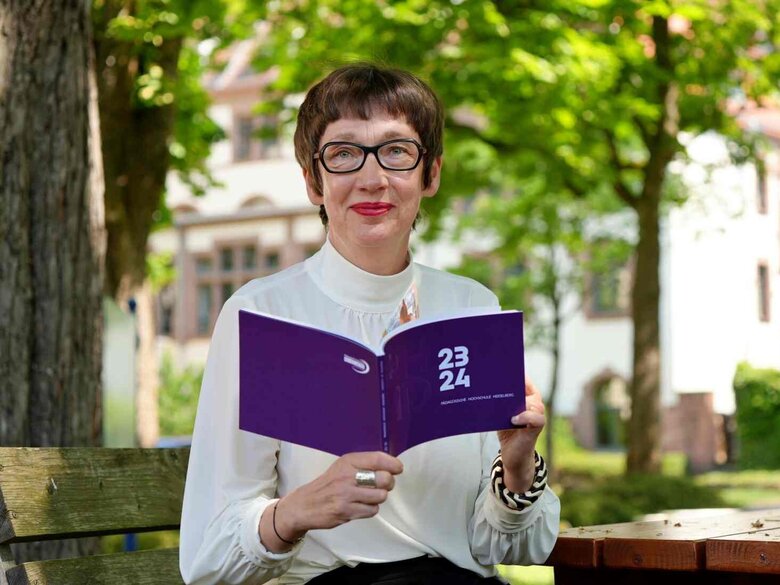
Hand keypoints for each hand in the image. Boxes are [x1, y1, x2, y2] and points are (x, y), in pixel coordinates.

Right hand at [260, 451, 402, 550]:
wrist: (304, 505)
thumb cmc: (328, 484)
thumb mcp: (342, 467)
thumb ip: (364, 465)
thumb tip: (392, 466)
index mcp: (347, 461)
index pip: (377, 459)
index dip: (393, 464)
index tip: (398, 468)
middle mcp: (347, 476)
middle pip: (384, 479)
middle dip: (388, 483)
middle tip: (383, 485)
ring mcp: (346, 495)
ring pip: (380, 496)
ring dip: (379, 498)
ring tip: (369, 497)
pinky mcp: (345, 511)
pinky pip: (372, 511)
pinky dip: (370, 509)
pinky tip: (361, 506)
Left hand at [496, 376, 544, 492]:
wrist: (513, 455)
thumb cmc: (507, 430)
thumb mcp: (500, 413)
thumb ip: (498, 401)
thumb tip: (482, 385)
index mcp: (526, 396)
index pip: (524, 380)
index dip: (516, 373)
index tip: (501, 369)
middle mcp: (534, 403)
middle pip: (528, 389)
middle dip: (514, 386)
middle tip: (499, 382)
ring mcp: (537, 415)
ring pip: (534, 402)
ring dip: (520, 402)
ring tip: (506, 405)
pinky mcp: (536, 428)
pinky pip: (536, 418)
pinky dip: (525, 416)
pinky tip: (513, 419)